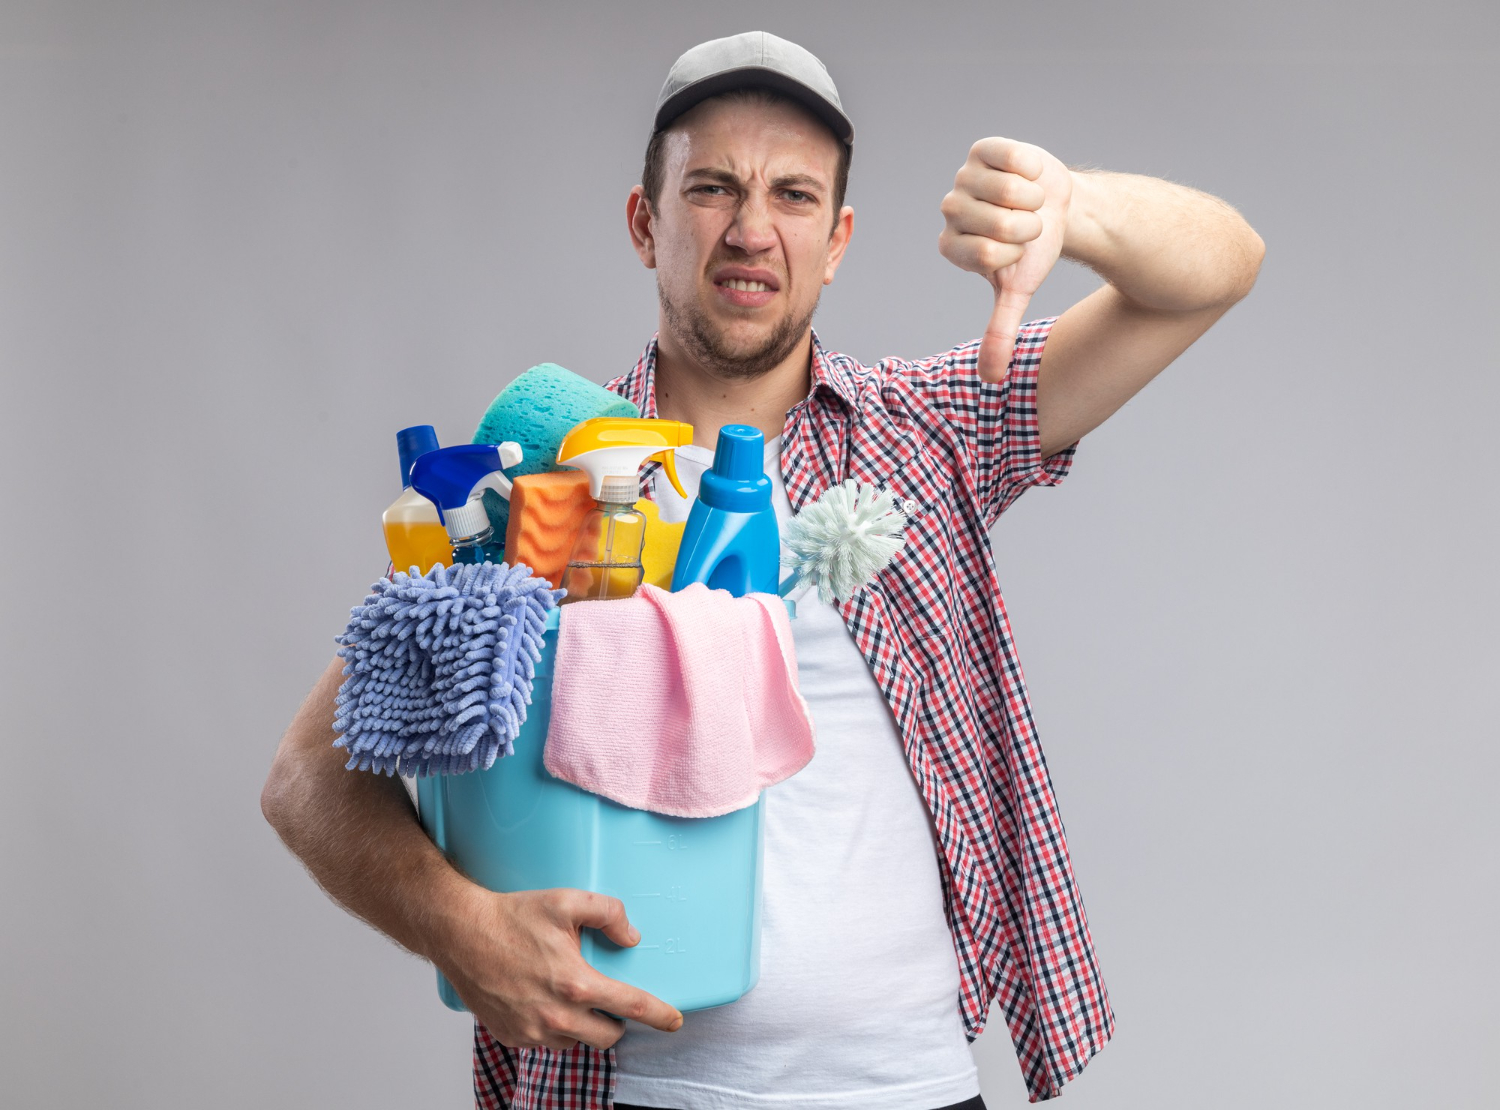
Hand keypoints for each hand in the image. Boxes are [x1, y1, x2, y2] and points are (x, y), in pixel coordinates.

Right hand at [435, 887, 683, 1050]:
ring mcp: (532, 1032)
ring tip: (569, 995)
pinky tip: (543, 1001)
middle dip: (616, 1021)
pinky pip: (547, 1042)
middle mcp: (556, 1017)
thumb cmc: (512, 916)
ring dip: (582, 1025)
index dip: (658, 1015)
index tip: (674, 1021)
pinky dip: (554, 1027)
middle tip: (608, 999)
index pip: (630, 1007)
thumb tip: (631, 937)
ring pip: (577, 1042)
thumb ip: (608, 913)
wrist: (460, 933)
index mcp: (575, 984)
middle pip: (608, 1036)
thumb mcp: (566, 901)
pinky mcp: (512, 1037)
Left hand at [939, 138, 1072, 382]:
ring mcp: (964, 177)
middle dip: (1028, 227)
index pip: (986, 253)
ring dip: (1034, 200)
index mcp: (951, 246)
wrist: (1058, 210)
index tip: (1018, 249)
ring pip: (1008, 191)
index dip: (1016, 252)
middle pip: (998, 223)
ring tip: (1030, 202)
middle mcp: (950, 210)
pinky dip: (1032, 170)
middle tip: (1028, 225)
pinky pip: (1013, 160)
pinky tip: (1028, 176)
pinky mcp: (983, 150)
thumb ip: (999, 332)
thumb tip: (991, 379)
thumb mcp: (1017, 291)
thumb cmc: (1033, 252)